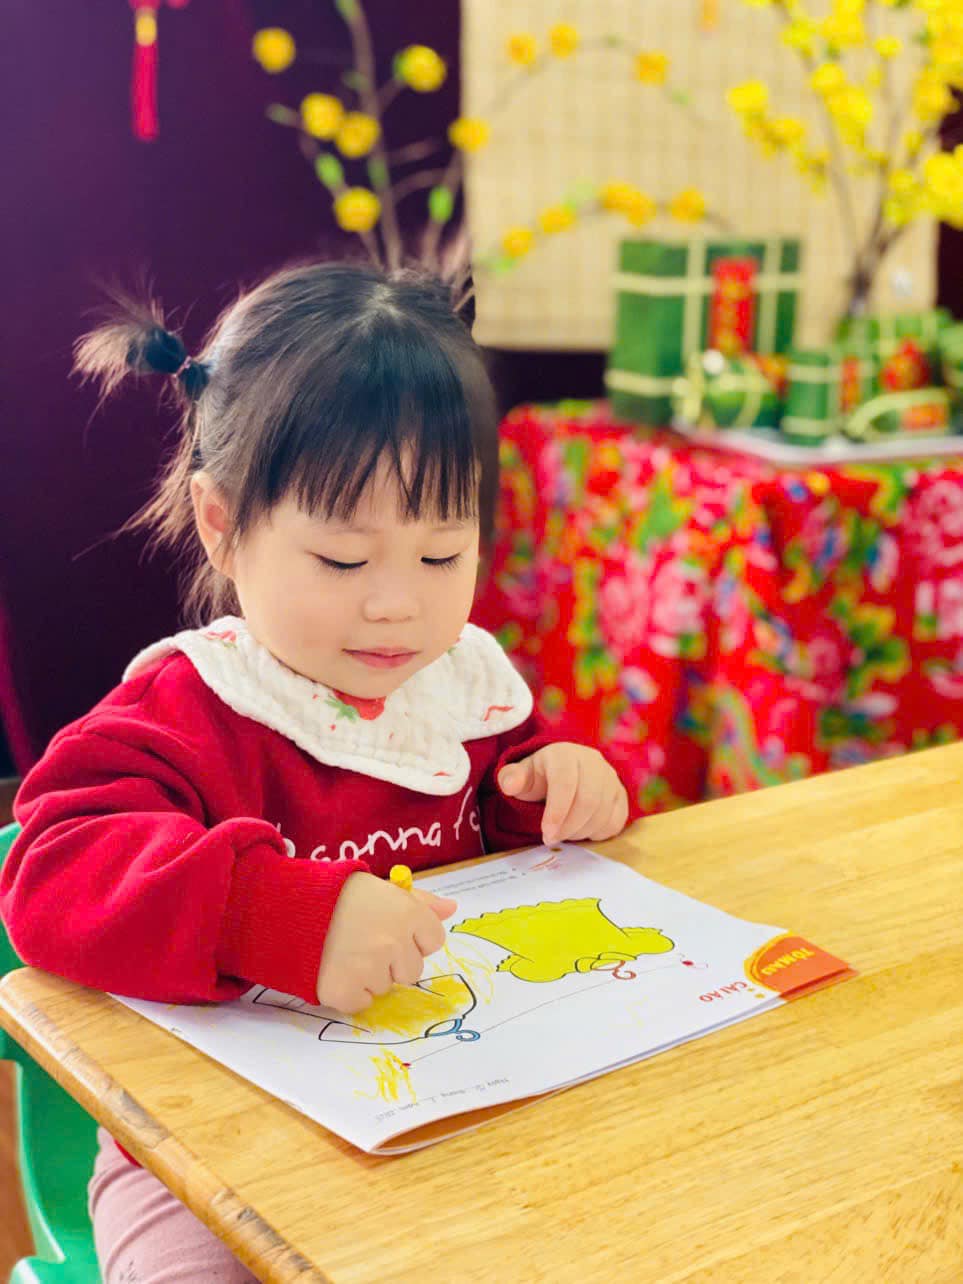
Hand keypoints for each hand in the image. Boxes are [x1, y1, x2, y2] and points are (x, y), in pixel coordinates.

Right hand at [316, 872, 456, 1013]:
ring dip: (370, 975)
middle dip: (393, 960)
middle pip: (412, 969)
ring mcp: (371, 970)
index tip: (391, 928)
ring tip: (344, 950)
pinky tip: (335, 968)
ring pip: (386, 987)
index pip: (434, 940)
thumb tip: (451, 909)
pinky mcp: (345, 992)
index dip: (413, 936)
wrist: (290, 906)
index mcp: (407, 914)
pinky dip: (350, 992)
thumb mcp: (381, 888)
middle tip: (364, 940)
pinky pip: (362, 1003)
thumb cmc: (338, 894)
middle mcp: (394, 943)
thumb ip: (420, 901)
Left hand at [498, 743, 628, 844]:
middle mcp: (593, 762)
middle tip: (552, 839)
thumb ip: (512, 779)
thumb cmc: (539, 778)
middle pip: (588, 801)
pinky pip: (616, 820)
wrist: (562, 774)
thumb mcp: (521, 777)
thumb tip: (510, 784)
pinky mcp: (620, 795)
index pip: (565, 783)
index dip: (557, 811)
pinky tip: (581, 830)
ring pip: (602, 813)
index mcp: (564, 754)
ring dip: (580, 831)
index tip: (546, 833)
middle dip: (569, 827)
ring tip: (563, 833)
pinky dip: (597, 833)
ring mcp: (610, 778)